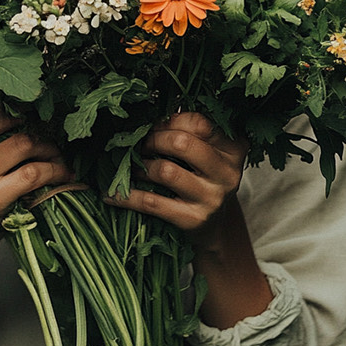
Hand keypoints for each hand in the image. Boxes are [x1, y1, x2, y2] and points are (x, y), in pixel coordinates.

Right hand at [0, 105, 71, 243]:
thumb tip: (35, 117)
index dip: (17, 114)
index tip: (32, 122)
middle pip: (15, 133)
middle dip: (42, 138)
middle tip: (52, 148)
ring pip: (25, 148)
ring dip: (51, 152)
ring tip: (58, 161)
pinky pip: (33, 174)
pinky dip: (55, 171)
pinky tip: (63, 175)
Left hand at [105, 112, 246, 246]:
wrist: (213, 228)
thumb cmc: (203, 181)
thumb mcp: (207, 155)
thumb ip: (189, 134)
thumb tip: (146, 117)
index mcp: (234, 148)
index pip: (199, 123)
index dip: (170, 121)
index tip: (153, 126)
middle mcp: (227, 172)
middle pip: (182, 143)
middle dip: (153, 140)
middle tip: (140, 145)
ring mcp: (212, 198)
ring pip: (166, 171)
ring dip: (140, 167)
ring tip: (131, 167)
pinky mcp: (194, 220)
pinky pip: (152, 202)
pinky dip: (127, 197)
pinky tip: (111, 195)